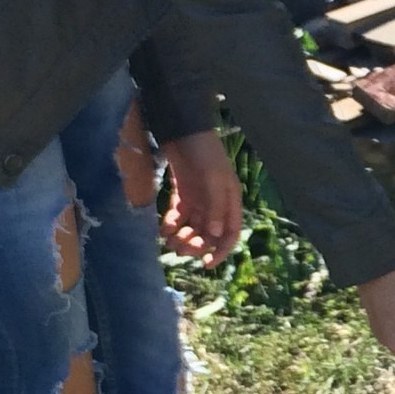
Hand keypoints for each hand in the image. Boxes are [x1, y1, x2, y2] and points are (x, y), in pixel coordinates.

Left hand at [160, 131, 243, 268]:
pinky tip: (163, 229)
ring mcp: (199, 199)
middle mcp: (216, 203)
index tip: (205, 264)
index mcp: (230, 201)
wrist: (182, 129)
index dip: (220, 251)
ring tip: (169, 240)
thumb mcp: (213, 179)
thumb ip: (215, 207)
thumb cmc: (204, 152)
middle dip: (195, 244)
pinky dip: (171, 225)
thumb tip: (216, 235)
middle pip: (209, 234)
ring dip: (182, 237)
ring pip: (192, 228)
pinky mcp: (182, 193)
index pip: (230, 233)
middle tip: (179, 248)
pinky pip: (178, 216)